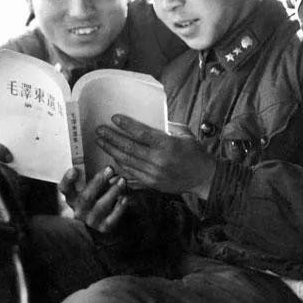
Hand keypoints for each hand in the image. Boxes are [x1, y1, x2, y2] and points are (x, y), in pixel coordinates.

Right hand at [59, 166, 127, 233]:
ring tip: (122, 180)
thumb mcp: (92, 187)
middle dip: (99, 181)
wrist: (106, 221)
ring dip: (113, 191)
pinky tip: (125, 197)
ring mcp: (91, 220)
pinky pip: (113, 217)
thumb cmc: (99, 196)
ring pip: (101, 206)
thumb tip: (106, 168)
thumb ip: (94, 178)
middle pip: (86, 196)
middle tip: (110, 169)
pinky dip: (120, 207)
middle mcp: (79, 210)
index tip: (74, 170)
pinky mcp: (104, 228)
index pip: (65, 188)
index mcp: (73, 197)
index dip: (68, 180)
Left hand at [96, 115, 215, 198]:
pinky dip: (119, 166)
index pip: (142, 134)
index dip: (126, 126)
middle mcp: (158, 160)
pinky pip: (131, 174)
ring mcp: (153, 174)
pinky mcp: (151, 183)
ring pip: (127, 162)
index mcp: (167, 145)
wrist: (203, 178)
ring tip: (100, 142)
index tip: (114, 118)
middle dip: (111, 138)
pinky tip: (111, 159)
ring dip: (111, 151)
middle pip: (129, 148)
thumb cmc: (195, 152)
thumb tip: (151, 119)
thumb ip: (167, 126)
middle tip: (99, 130)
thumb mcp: (184, 133)